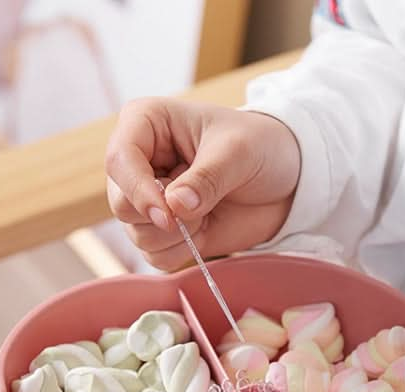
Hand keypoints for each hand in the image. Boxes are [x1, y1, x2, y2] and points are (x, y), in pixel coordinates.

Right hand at [105, 98, 300, 270]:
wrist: (285, 181)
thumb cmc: (260, 147)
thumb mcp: (238, 153)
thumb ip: (206, 179)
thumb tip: (175, 206)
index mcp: (146, 124)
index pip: (119, 160)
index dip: (139, 191)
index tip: (169, 215)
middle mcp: (139, 162)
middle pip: (121, 204)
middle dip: (163, 218)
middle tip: (200, 210)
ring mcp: (149, 199)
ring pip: (136, 234)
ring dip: (176, 236)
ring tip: (207, 213)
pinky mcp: (164, 231)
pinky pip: (154, 255)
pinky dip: (180, 253)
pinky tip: (203, 232)